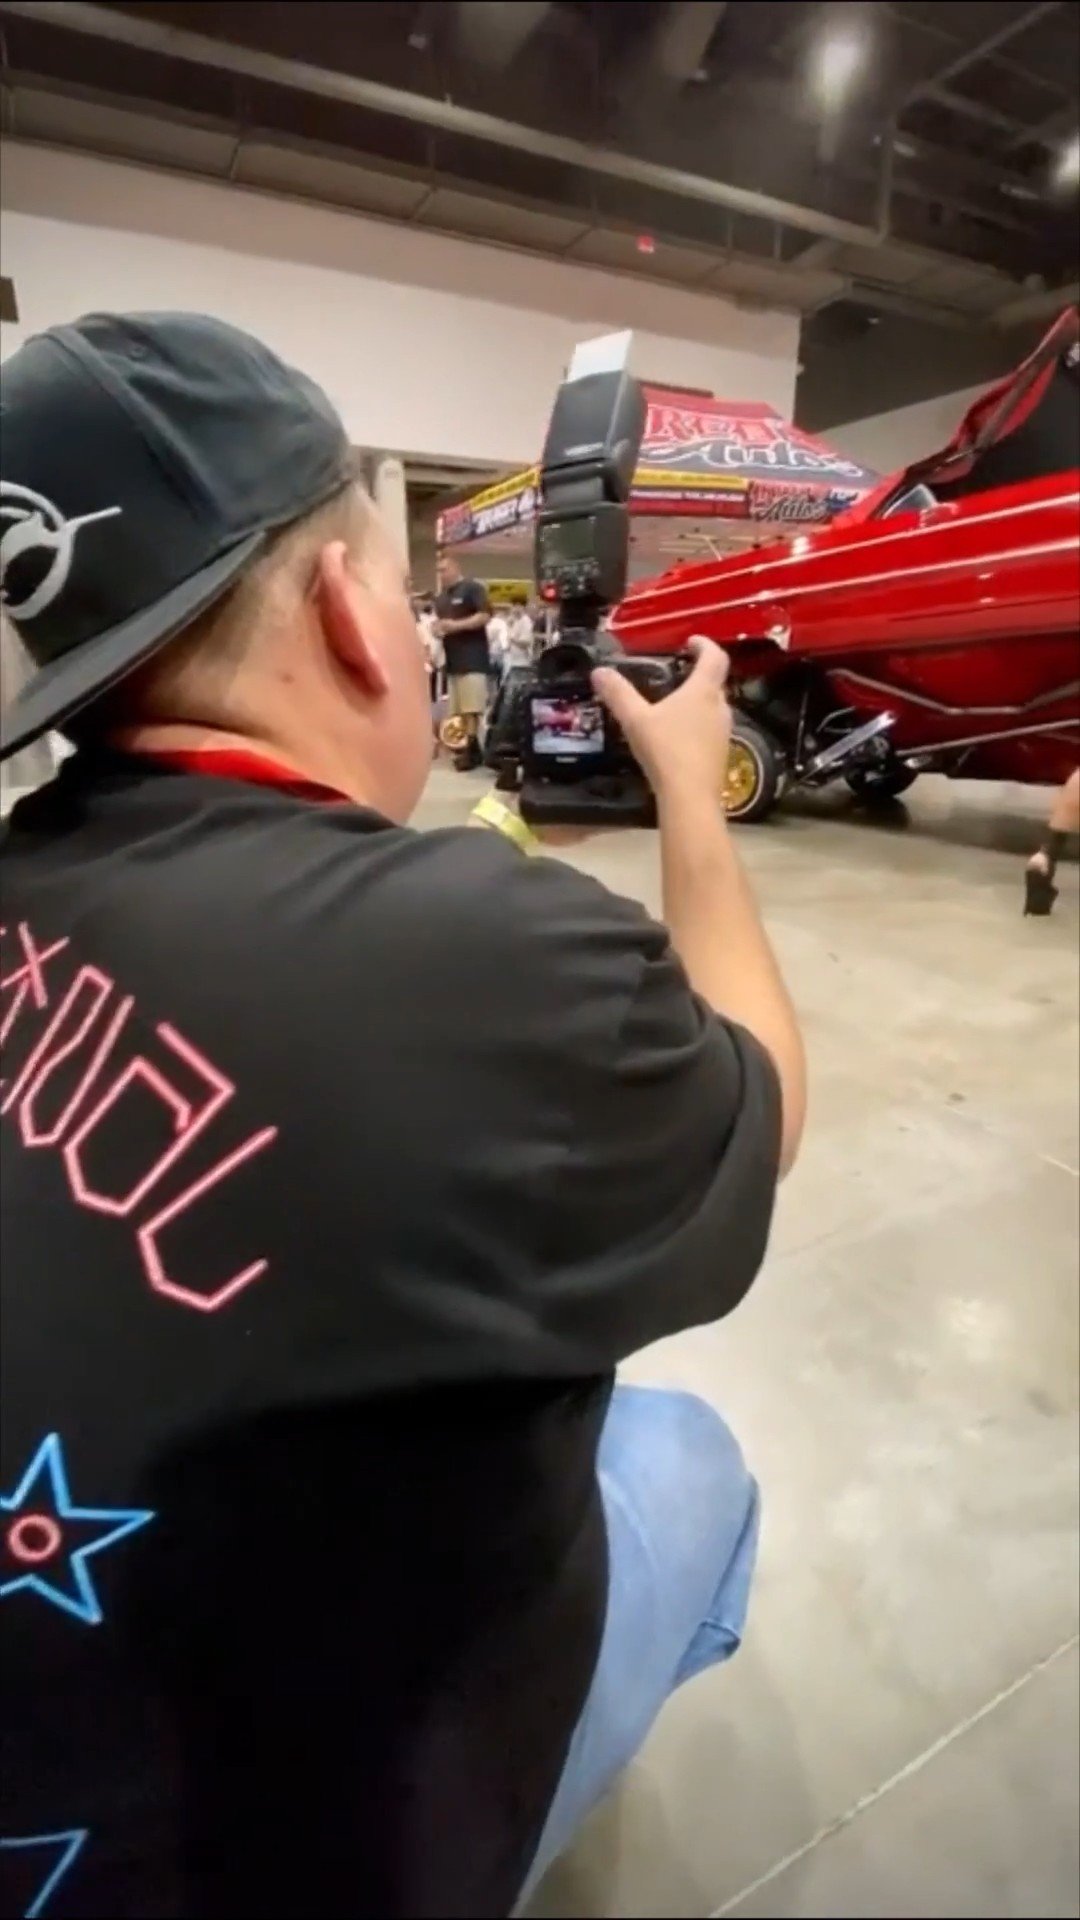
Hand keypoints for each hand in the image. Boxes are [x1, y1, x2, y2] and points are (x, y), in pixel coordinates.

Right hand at [592, 638, 731, 803]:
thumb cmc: (666, 751)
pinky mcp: (722, 755)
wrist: (691, 798)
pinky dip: (698, 726)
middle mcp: (720, 707)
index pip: (714, 657)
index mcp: (703, 691)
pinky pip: (711, 731)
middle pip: (715, 683)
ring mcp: (724, 733)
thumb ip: (618, 694)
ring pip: (714, 708)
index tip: (691, 642)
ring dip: (699, 702)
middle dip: (699, 675)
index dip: (705, 645)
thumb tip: (599, 672)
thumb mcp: (636, 720)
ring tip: (676, 706)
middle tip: (679, 674)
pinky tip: (679, 738)